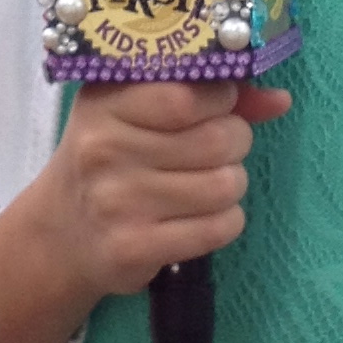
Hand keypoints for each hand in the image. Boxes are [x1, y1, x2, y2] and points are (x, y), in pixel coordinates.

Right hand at [0, 76, 292, 342]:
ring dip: (231, 185)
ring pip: (226, 185)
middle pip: (219, 139)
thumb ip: (209, 95)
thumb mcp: (139, 110)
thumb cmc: (113, 157)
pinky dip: (225, 222)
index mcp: (106, 104)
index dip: (221, 100)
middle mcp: (104, 150)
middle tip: (213, 152)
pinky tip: (201, 217)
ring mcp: (117, 202)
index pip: (188, 95)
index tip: (217, 106)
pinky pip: (220, 228)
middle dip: (233, 144)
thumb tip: (279, 100)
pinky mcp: (133, 248)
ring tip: (206, 185)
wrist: (62, 232)